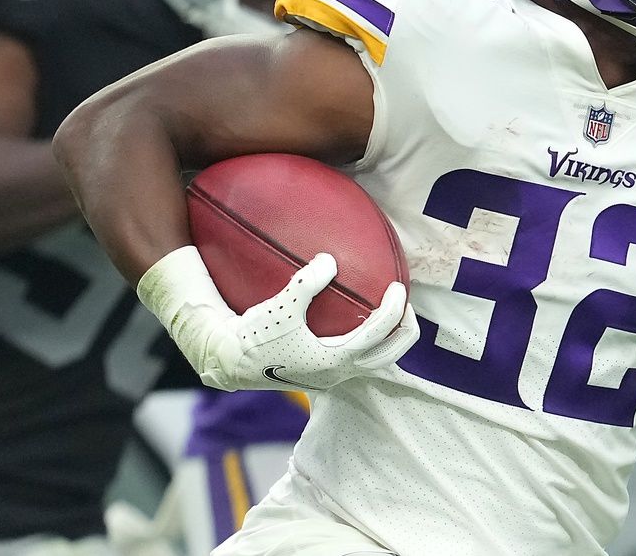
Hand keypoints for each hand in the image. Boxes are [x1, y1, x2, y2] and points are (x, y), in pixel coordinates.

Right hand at [140, 247, 418, 391]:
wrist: (228, 362)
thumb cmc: (255, 335)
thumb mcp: (282, 306)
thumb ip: (308, 282)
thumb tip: (331, 260)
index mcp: (334, 360)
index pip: (378, 335)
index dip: (393, 310)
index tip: (397, 287)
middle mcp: (338, 374)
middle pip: (390, 357)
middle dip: (405, 332)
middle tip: (407, 306)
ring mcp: (331, 377)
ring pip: (374, 362)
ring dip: (387, 340)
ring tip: (390, 313)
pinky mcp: (320, 373)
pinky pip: (355, 357)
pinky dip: (365, 341)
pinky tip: (354, 318)